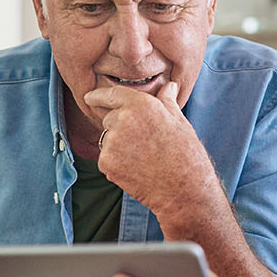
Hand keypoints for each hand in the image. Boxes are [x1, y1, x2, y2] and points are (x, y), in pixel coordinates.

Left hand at [85, 81, 217, 217]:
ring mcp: (113, 142)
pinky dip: (117, 164)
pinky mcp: (107, 162)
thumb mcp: (179, 121)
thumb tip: (168, 87)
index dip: (98, 96)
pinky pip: (106, 159)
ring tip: (143, 158)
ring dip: (118, 147)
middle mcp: (123, 119)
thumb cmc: (186, 154)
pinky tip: (137, 170)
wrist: (183, 189)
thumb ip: (166, 101)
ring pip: (107, 140)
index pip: (112, 94)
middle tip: (143, 144)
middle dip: (119, 128)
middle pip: (109, 119)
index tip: (89, 97)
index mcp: (141, 104)